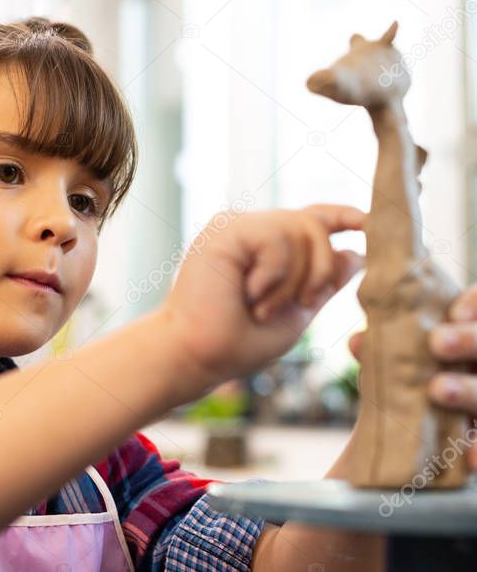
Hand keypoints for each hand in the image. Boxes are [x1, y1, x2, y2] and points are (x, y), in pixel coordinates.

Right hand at [161, 203, 365, 391]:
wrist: (201, 355)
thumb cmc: (241, 340)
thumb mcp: (298, 310)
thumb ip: (324, 282)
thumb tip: (356, 253)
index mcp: (270, 247)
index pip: (315, 218)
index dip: (346, 216)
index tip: (371, 223)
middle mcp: (254, 229)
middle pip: (315, 225)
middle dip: (321, 270)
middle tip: (301, 304)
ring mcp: (239, 226)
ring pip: (300, 229)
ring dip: (294, 279)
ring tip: (262, 306)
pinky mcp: (226, 228)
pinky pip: (277, 238)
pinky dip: (273, 275)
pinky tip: (249, 293)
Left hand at [349, 285, 476, 469]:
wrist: (418, 448)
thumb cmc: (411, 387)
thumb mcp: (399, 367)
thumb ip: (386, 352)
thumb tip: (358, 342)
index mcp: (466, 338)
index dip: (473, 305)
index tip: (453, 310)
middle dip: (469, 340)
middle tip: (437, 342)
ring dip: (467, 390)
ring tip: (438, 390)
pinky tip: (471, 457)